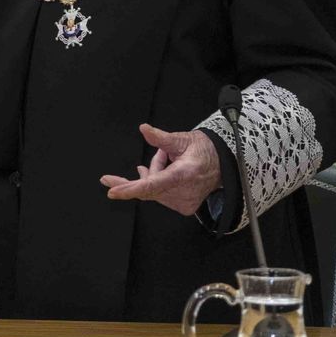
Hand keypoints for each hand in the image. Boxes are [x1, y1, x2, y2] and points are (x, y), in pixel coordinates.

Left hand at [100, 123, 221, 215]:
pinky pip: (161, 196)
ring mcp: (184, 202)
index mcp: (183, 174)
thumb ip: (160, 138)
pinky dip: (159, 184)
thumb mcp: (182, 139)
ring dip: (154, 176)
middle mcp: (184, 192)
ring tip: (166, 160)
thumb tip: (144, 129)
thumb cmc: (203, 150)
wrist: (223, 164)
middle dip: (146, 172)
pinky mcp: (184, 207)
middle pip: (149, 188)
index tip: (113, 191)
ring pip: (153, 192)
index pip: (152, 185)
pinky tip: (166, 172)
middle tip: (158, 156)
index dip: (130, 189)